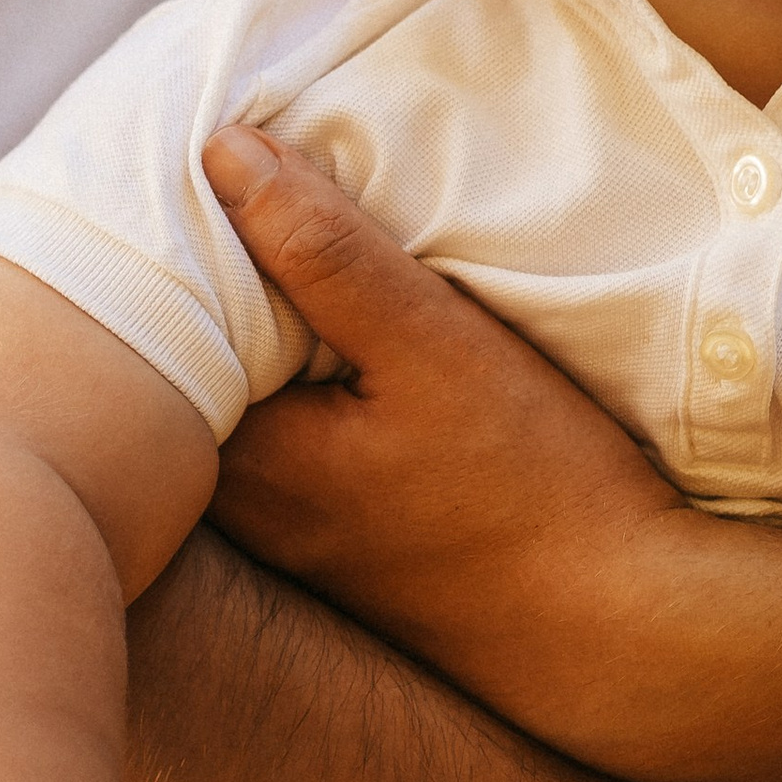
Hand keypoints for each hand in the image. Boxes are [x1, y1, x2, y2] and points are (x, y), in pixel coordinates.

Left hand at [203, 128, 678, 650]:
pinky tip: (352, 340)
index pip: (161, 316)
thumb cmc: (533, 487)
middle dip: (217, 272)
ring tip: (306, 240)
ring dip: (264, 327)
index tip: (216, 155)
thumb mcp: (432, 345)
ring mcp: (287, 536)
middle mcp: (238, 511)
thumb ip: (321, 250)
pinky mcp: (338, 543)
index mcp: (240, 460)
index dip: (185, 228)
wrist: (620, 631)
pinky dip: (300, 378)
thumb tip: (218, 151)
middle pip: (192, 360)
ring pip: (240, 398)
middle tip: (259, 178)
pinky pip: (286, 436)